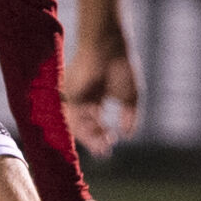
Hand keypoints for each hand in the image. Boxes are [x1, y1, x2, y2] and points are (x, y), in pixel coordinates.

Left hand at [62, 30, 139, 156]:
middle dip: (95, 140)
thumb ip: (130, 117)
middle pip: (86, 125)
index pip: (97, 121)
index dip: (103, 135)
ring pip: (79, 123)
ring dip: (90, 137)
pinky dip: (83, 127)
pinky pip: (73, 116)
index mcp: (97, 97)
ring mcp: (77, 97)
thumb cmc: (121, 68)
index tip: (111, 145)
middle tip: (104, 152)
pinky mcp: (71, 94)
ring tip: (102, 147)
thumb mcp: (130, 97)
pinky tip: (98, 134)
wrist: (109, 48)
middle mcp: (85, 99)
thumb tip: (128, 135)